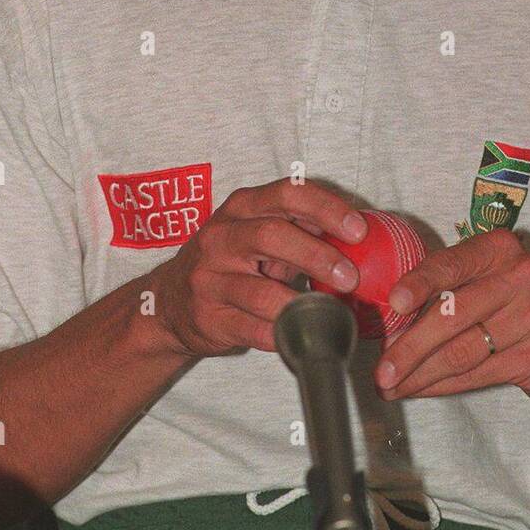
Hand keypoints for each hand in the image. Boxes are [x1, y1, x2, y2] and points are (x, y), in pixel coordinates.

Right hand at [152, 178, 367, 357]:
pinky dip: (283, 334)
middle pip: (271, 235)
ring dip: (302, 304)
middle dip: (317, 256)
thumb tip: (358, 230)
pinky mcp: (208, 318)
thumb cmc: (230, 261)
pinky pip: (253, 330)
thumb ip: (300, 227)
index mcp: (241, 207)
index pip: (287, 194)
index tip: (359, 230)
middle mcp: (221, 237)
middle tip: (350, 277)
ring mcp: (210, 279)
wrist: (170, 302)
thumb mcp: (258, 232)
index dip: (326, 208)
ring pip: (260, 291)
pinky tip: (302, 335)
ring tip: (330, 312)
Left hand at [373, 228, 529, 400]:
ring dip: (420, 373)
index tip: (393, 303)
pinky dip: (443, 385)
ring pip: (461, 352)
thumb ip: (444, 282)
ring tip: (392, 384)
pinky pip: (477, 375)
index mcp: (499, 248)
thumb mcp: (485, 271)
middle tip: (382, 369)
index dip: (419, 283)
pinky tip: (422, 388)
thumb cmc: (511, 294)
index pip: (451, 264)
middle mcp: (520, 278)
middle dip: (409, 347)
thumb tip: (390, 316)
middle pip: (452, 316)